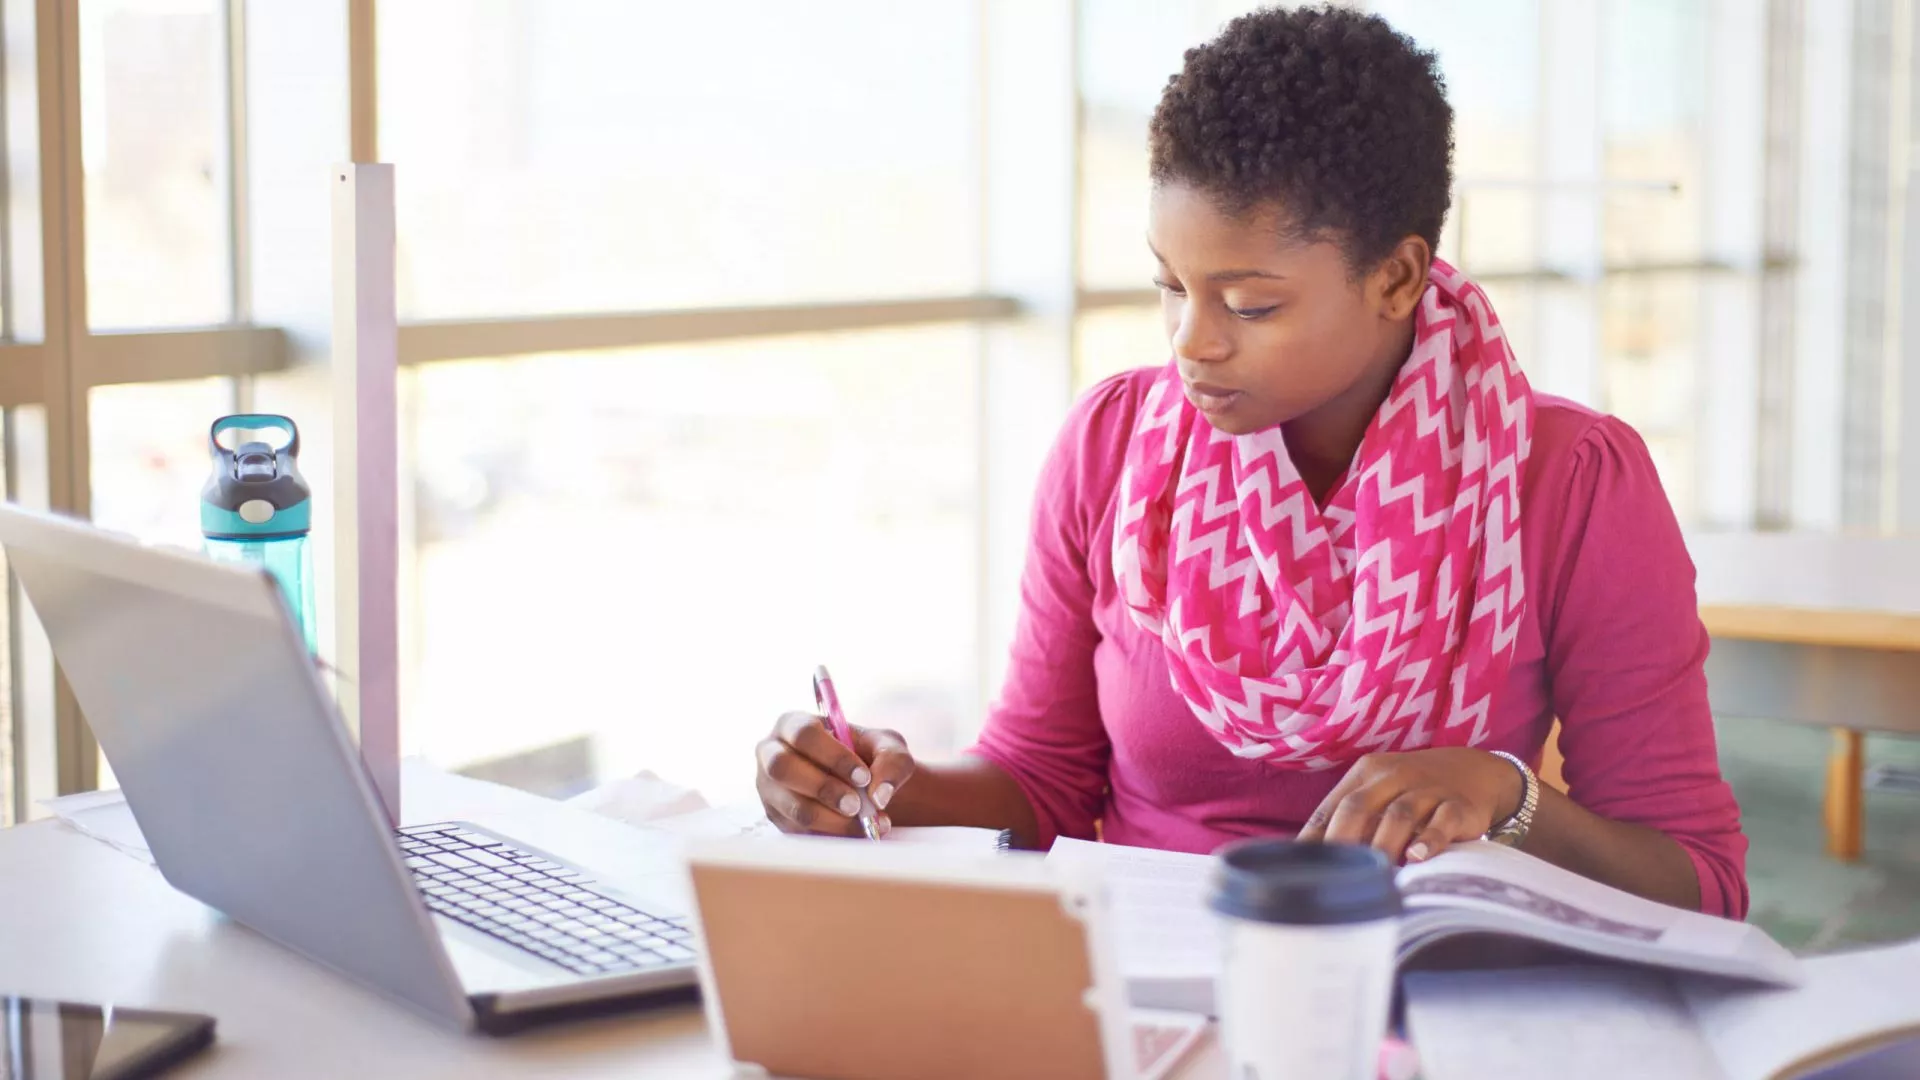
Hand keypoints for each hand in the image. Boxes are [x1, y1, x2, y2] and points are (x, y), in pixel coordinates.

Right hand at [755, 711, 916, 837]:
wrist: (862, 786)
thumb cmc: (869, 757)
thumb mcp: (888, 748)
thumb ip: (891, 761)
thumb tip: (879, 795)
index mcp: (793, 724)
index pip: (803, 733)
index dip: (833, 756)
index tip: (864, 777)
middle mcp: (771, 753)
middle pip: (783, 768)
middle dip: (824, 789)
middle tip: (857, 805)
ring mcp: (769, 788)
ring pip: (792, 806)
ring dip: (830, 818)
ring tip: (863, 822)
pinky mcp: (777, 817)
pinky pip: (799, 831)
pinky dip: (831, 834)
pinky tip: (857, 832)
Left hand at [1295, 748, 1523, 864]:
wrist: (1476, 771)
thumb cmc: (1414, 791)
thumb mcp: (1380, 793)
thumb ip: (1351, 818)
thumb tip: (1310, 858)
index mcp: (1367, 773)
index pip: (1334, 805)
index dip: (1316, 836)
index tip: (1302, 867)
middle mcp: (1394, 776)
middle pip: (1359, 806)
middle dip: (1342, 840)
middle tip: (1333, 874)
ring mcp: (1428, 790)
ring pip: (1399, 814)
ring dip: (1383, 844)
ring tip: (1373, 874)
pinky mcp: (1459, 806)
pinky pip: (1443, 822)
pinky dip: (1430, 840)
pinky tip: (1417, 858)